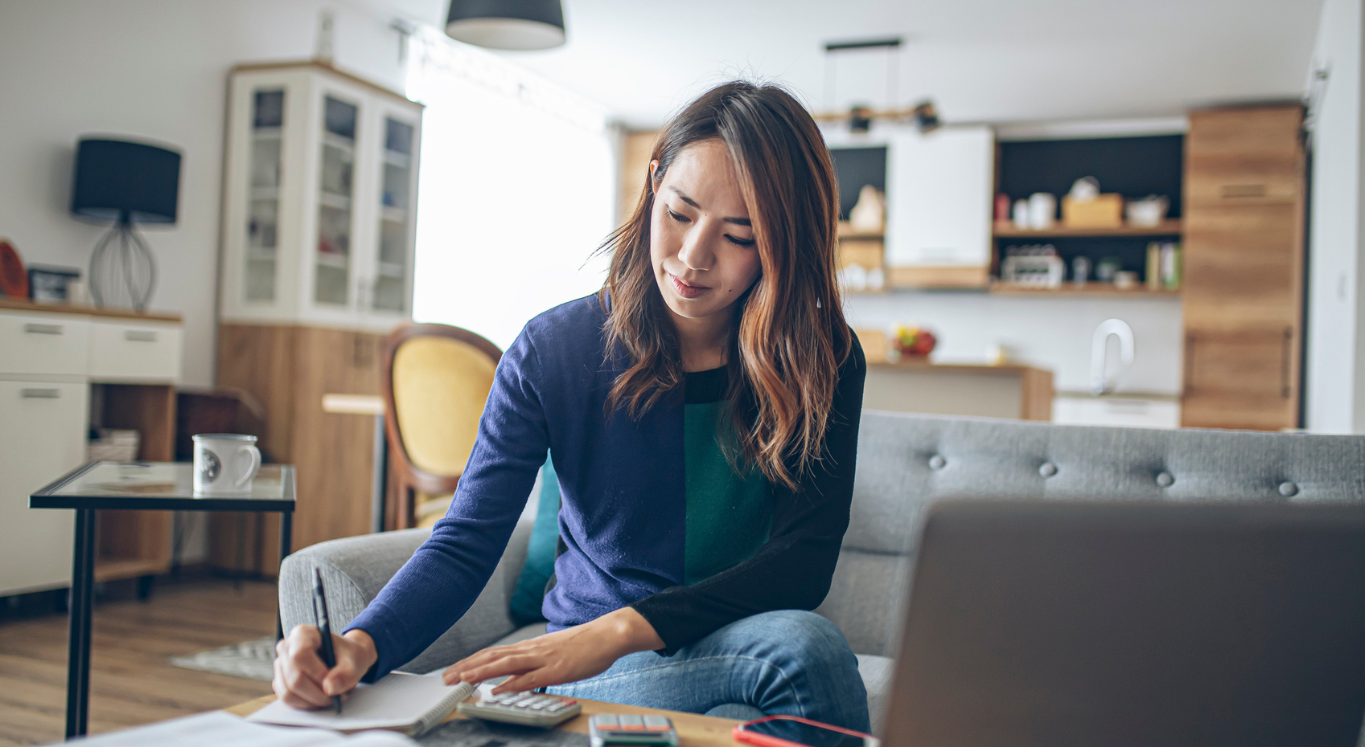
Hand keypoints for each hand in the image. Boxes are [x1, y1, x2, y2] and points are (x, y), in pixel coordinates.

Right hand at [273, 625, 377, 709]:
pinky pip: (287, 700)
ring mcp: (280, 666)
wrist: (345, 660)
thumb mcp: (355, 660)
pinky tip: (320, 699)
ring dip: (311, 701)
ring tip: (330, 698)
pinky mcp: (280, 682)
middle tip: (336, 697)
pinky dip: (305, 704)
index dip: (316, 673)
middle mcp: (286, 648)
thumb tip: (329, 687)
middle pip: (294, 678)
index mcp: (303, 634)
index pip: (300, 656)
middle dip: (316, 693)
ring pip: (288, 693)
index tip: (331, 683)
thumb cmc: (348, 656)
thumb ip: (346, 674)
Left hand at [443, 607, 663, 692]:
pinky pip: (530, 677)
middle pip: (492, 657)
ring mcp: (543, 658)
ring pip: (505, 664)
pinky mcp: (557, 669)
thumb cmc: (583, 645)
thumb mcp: (553, 653)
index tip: (453, 671)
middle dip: (467, 668)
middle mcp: (531, 650)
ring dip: (481, 672)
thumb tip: (515, 676)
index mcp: (530, 647)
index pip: (493, 654)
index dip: (471, 662)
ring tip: (462, 680)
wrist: (608, 634)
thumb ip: (533, 664)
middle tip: (446, 678)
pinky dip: (512, 683)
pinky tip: (498, 689)